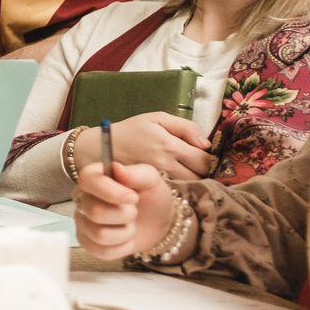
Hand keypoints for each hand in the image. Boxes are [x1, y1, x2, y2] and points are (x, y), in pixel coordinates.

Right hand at [73, 159, 178, 259]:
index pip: (87, 180)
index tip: (133, 197)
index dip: (110, 191)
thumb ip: (136, 172)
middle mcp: (82, 199)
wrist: (157, 222)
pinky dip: (122, 247)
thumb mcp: (152, 180)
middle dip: (125, 215)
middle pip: (95, 212)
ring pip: (100, 234)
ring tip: (130, 224)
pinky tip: (125, 238)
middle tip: (134, 211)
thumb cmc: (151, 197)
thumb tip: (117, 168)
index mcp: (94, 178)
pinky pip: (102, 251)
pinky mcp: (87, 242)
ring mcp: (82, 222)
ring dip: (125, 232)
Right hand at [81, 112, 214, 180]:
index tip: (203, 156)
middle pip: (200, 176)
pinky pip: (175, 192)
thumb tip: (206, 144)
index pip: (205, 160)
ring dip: (193, 182)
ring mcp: (157, 179)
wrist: (99, 148)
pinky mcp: (149, 188)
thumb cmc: (130, 130)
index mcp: (169, 145)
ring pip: (189, 187)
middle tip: (197, 167)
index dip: (209, 159)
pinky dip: (180, 189)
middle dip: (203, 172)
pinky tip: (176, 183)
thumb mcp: (157, 118)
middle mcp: (165, 164)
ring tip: (188, 175)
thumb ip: (185, 127)